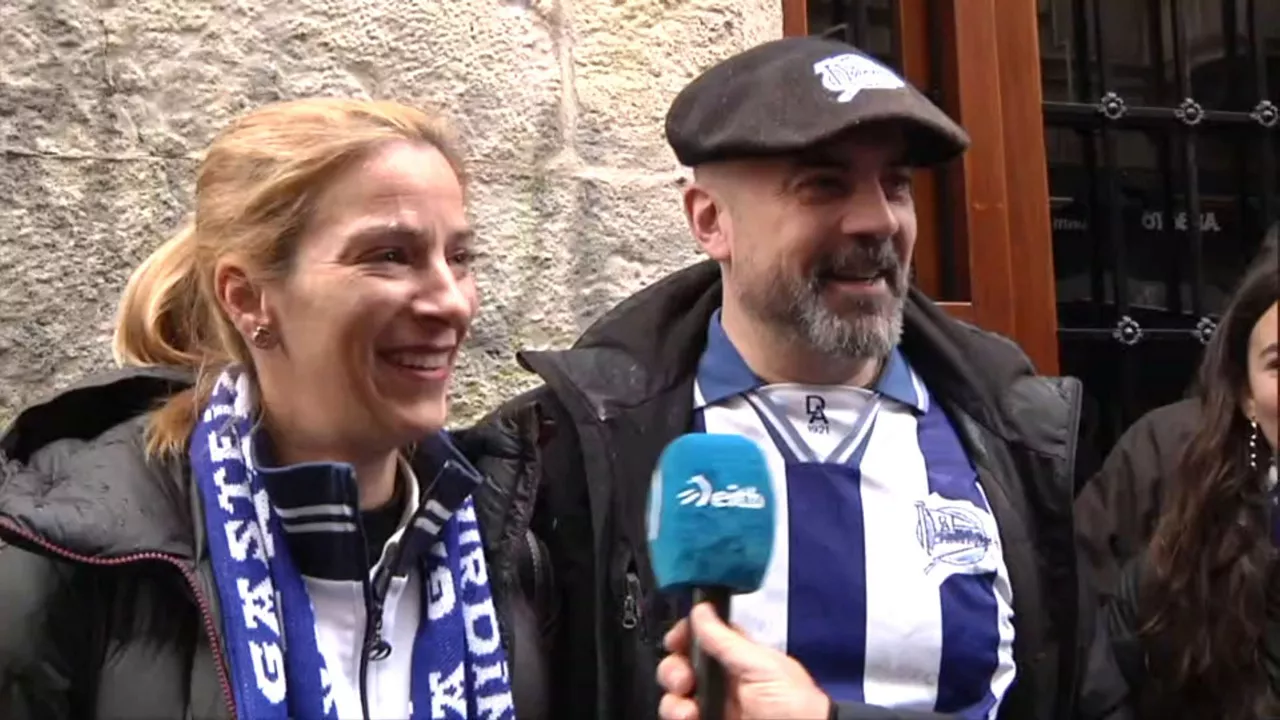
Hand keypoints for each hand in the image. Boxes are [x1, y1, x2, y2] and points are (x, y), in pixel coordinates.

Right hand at [656, 603, 831, 719]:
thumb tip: (701, 609)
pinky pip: (679, 718)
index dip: (685, 636)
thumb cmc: (793, 703)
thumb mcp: (762, 666)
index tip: (675, 641)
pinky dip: (677, 716)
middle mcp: (722, 682)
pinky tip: (690, 718)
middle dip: (673, 669)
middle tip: (685, 680)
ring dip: (673, 699)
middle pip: (682, 666)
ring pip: (676, 696)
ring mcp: (714, 707)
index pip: (702, 638)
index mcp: (738, 659)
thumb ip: (726, 639)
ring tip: (688, 710)